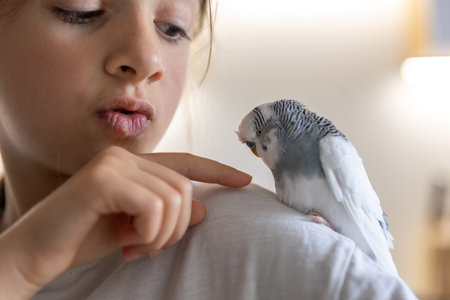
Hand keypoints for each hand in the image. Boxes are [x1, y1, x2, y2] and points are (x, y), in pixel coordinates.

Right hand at [0, 146, 250, 298]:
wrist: (35, 253)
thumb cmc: (83, 238)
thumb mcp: (135, 228)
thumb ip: (167, 214)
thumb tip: (204, 208)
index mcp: (132, 164)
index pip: (184, 163)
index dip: (216, 171)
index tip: (243, 180)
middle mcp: (124, 156)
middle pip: (184, 187)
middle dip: (178, 226)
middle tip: (151, 246)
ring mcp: (113, 164)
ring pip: (174, 197)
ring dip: (163, 233)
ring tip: (139, 246)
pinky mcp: (103, 179)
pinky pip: (153, 205)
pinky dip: (150, 232)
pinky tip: (129, 243)